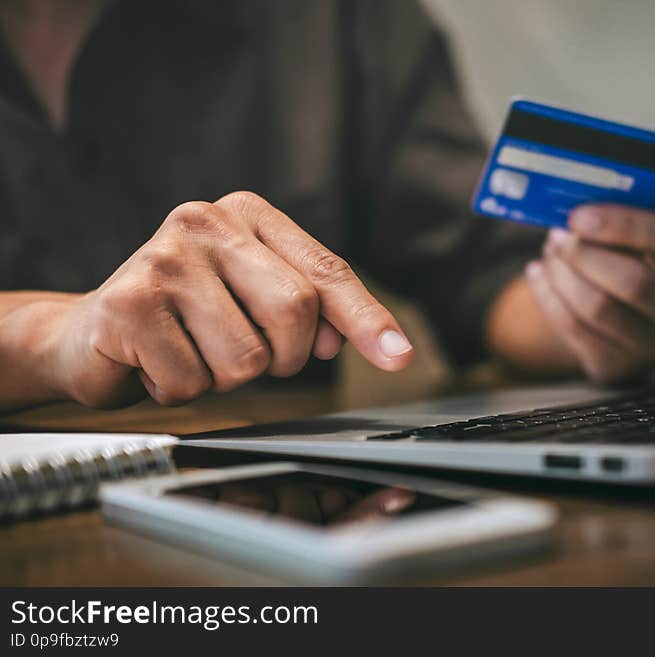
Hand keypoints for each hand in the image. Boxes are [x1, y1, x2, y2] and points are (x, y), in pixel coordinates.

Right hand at [46, 191, 413, 407]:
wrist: (92, 332)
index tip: (399, 357)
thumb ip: (311, 312)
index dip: (366, 318)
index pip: (325, 271)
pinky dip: (181, 389)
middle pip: (294, 311)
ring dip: (225, 377)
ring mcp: (164, 258)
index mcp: (248, 215)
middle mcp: (206, 221)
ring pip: (246, 358)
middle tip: (244, 351)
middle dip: (280, 356)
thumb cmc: (188, 317)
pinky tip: (157, 361)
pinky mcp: (129, 302)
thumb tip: (358, 341)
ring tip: (192, 350)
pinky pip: (193, 382)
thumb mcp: (255, 300)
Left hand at [525, 204, 654, 382]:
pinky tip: (539, 273)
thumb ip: (626, 229)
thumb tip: (579, 213)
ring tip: (550, 251)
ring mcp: (653, 348)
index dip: (624, 224)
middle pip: (633, 281)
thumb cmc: (640, 270)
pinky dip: (547, 295)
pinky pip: (572, 327)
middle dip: (586, 254)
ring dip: (562, 273)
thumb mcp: (649, 249)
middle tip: (559, 235)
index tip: (581, 215)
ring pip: (597, 307)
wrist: (633, 328)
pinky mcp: (615, 366)